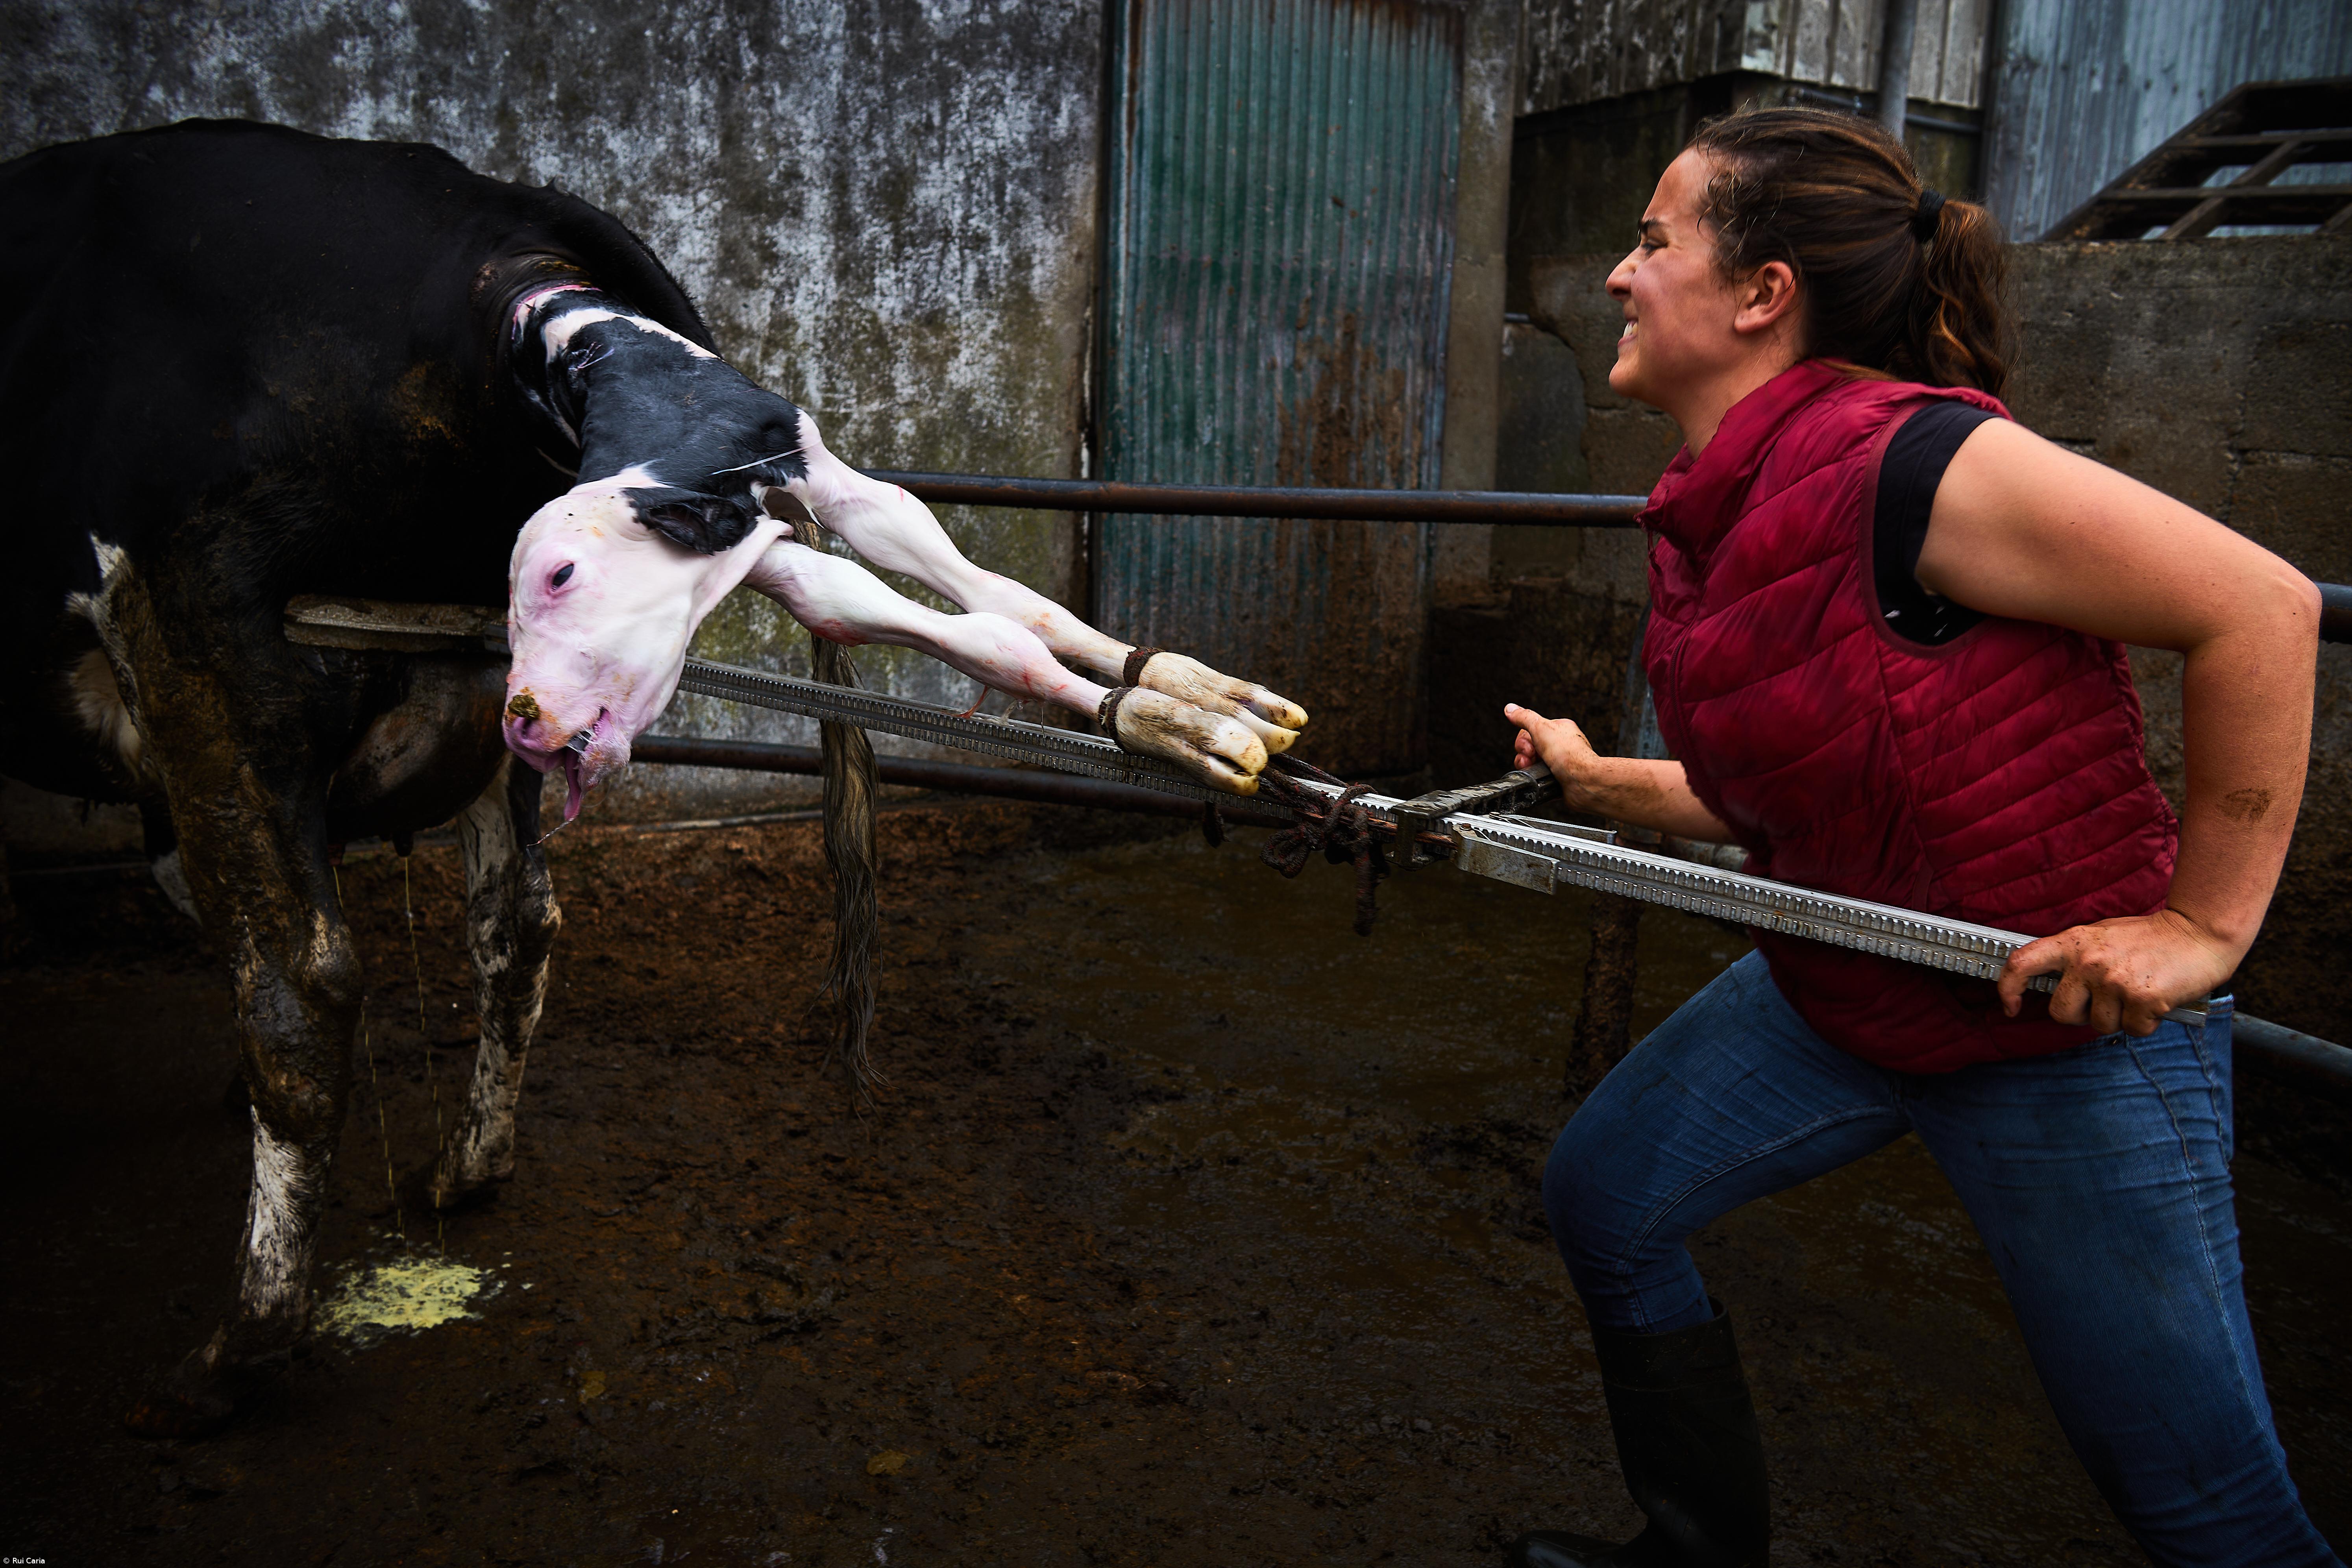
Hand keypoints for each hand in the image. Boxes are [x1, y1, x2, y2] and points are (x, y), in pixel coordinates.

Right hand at [1505, 703, 1601, 785]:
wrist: (1583, 781)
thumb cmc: (1570, 755)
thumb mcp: (1541, 728)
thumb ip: (1524, 717)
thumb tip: (1510, 708)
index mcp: (1558, 729)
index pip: (1530, 730)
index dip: (1524, 740)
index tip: (1529, 747)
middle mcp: (1559, 745)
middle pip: (1529, 748)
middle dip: (1525, 756)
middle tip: (1531, 758)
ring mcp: (1558, 763)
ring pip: (1532, 764)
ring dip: (1529, 768)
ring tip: (1536, 771)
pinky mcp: (1557, 779)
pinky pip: (1539, 778)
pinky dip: (1537, 780)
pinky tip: (1543, 779)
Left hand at [1997, 908, 2238, 1035]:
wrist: (2199, 932)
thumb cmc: (2150, 938)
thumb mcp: (2102, 936)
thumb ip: (2075, 957)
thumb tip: (2052, 983)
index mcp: (2073, 941)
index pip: (2022, 963)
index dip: (2008, 988)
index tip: (2010, 1006)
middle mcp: (2088, 961)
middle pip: (2060, 1011)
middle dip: (2080, 1015)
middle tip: (2106, 1000)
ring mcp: (2114, 980)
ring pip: (2098, 1025)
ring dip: (2118, 1018)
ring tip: (2137, 992)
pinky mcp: (2143, 998)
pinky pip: (2132, 1030)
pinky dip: (2145, 1023)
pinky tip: (2156, 1000)